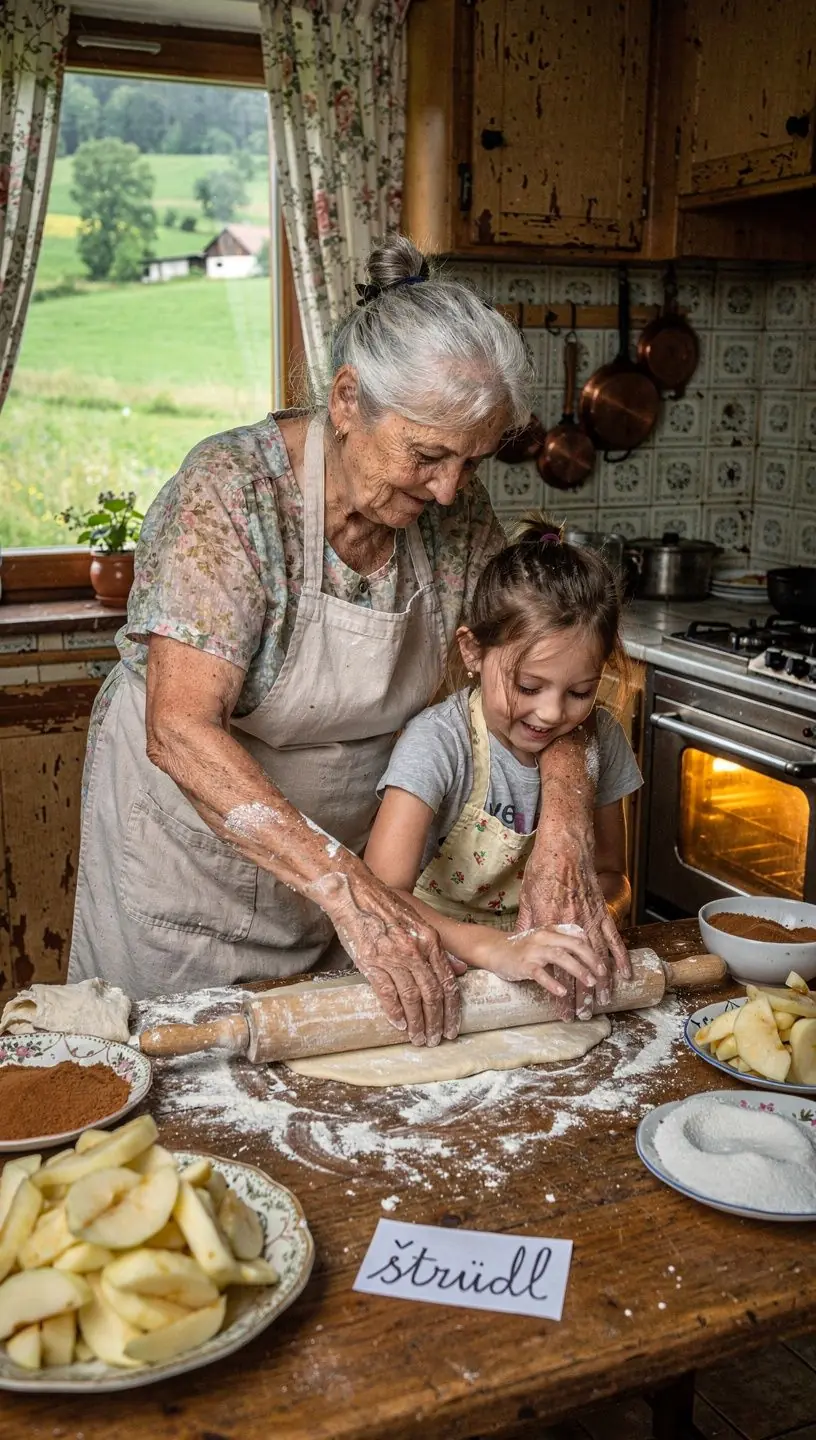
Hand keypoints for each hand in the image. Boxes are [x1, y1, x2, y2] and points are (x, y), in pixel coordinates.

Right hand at [306, 867, 464, 1045]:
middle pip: (433, 995)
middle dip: (436, 1022)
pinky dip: (395, 1012)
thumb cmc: (386, 908)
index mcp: (430, 941)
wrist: (356, 894)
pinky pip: (388, 994)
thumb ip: (439, 948)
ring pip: (412, 998)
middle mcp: (416, 951)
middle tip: (436, 1040)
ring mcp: (394, 957)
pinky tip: (399, 1025)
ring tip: (418, 1038)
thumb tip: (460, 969)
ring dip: (417, 1023)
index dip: (452, 1009)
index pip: (447, 982)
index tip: (452, 1027)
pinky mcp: (372, 963)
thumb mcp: (419, 923)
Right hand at [471, 925, 606, 999]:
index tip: (605, 965)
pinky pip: (540, 973)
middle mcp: (544, 937)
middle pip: (574, 945)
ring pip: (560, 957)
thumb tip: (586, 943)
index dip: (594, 950)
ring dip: (578, 969)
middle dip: (591, 959)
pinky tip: (562, 992)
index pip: (578, 937)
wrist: (495, 950)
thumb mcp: (544, 937)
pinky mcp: (524, 964)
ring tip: (590, 982)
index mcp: (552, 930)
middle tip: (602, 974)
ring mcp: (534, 950)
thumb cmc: (523, 946)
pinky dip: (552, 983)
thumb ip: (563, 938)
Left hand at [518, 726, 630, 1017]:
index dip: (559, 991)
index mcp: (550, 924)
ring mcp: (591, 919)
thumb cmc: (543, 870)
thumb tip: (519, 946)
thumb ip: (526, 924)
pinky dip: (621, 958)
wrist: (566, 846)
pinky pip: (615, 939)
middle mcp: (572, 925)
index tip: (560, 1010)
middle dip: (581, 995)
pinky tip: (625, 975)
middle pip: (579, 968)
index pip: (556, 966)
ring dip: (601, 983)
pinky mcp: (603, 912)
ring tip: (601, 1004)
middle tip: (582, 1016)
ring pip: (599, 958)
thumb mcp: (527, 897)